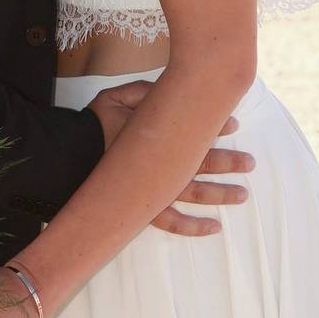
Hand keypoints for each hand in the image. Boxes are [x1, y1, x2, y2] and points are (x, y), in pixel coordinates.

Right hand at [87, 80, 254, 236]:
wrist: (67, 159)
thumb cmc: (92, 127)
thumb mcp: (115, 97)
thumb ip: (142, 91)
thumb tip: (165, 89)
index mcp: (159, 136)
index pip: (195, 130)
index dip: (216, 126)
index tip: (234, 125)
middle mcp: (163, 165)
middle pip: (204, 163)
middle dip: (230, 162)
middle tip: (251, 163)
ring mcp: (156, 190)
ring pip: (197, 193)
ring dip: (222, 194)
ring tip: (242, 194)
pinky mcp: (144, 210)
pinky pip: (173, 223)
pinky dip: (194, 227)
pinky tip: (214, 228)